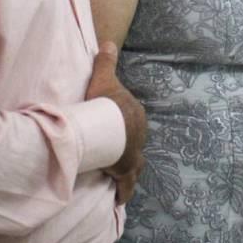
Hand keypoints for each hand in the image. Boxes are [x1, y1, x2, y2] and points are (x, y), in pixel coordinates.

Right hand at [85, 42, 147, 204]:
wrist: (108, 126)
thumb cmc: (104, 103)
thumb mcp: (104, 79)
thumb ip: (105, 62)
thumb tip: (108, 42)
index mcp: (135, 115)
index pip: (131, 121)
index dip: (123, 126)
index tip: (115, 132)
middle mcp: (139, 135)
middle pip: (134, 143)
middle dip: (127, 149)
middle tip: (116, 155)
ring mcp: (134, 154)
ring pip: (135, 164)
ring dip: (129, 170)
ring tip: (121, 177)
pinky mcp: (126, 169)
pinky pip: (127, 183)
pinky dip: (124, 190)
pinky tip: (120, 200)